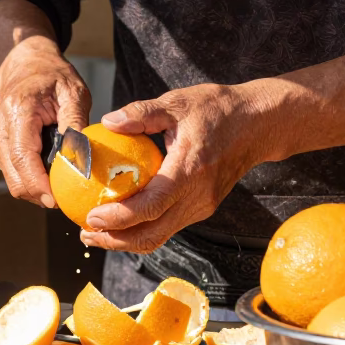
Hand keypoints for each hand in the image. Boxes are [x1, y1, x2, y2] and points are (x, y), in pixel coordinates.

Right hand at [0, 36, 90, 207]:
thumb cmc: (53, 76)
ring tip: (63, 184)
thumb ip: (76, 124)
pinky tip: (50, 173)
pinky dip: (32, 181)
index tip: (58, 201)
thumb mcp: (74, 93)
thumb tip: (82, 158)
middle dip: (42, 194)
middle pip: (16, 179)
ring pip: (14, 182)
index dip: (40, 185)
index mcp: (17, 112)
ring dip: (38, 189)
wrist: (26, 66)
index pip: (23, 158)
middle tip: (70, 199)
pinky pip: (14, 175)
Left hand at [80, 84, 276, 253]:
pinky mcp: (203, 208)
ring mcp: (202, 206)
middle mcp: (198, 196)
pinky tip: (122, 219)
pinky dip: (143, 229)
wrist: (258, 125)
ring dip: (126, 240)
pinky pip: (168, 226)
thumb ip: (141, 113)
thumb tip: (108, 122)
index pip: (151, 206)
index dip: (118, 218)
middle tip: (86, 232)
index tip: (91, 217)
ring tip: (97, 232)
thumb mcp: (178, 102)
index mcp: (190, 170)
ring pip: (159, 236)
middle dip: (115, 241)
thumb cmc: (217, 109)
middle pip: (152, 234)